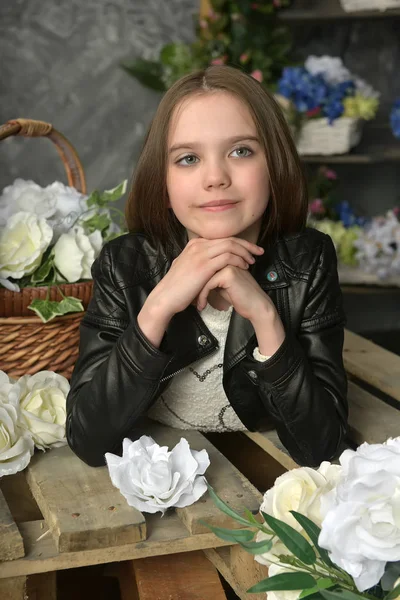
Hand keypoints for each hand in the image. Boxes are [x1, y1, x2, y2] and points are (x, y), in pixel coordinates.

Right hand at [144, 237, 263, 320]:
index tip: (250, 249)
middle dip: (247, 245)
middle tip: (259, 251)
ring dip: (245, 252)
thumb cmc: (178, 288)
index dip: (239, 242)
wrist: (166, 297)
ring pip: (230, 245)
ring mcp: (201, 254)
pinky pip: (227, 257)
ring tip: (252, 261)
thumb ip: (199, 261)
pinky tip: (244, 267)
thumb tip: (212, 264)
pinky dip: (238, 260)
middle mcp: (198, 245)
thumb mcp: (187, 268)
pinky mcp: (204, 265)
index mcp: (195, 244)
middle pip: (229, 239)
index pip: (222, 238)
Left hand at [196, 266, 285, 355]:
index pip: (203, 264)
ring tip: (195, 304)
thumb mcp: (221, 284)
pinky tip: (202, 306)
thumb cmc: (239, 297)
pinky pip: (208, 284)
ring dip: (197, 292)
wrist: (256, 307)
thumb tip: (194, 278)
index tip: (191, 295)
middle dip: (194, 286)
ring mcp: (228, 263)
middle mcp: (227, 256)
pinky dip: (203, 296)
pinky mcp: (228, 273)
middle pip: (201, 269)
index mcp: (225, 257)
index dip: (195, 280)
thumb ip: (210, 276)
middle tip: (190, 300)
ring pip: (203, 276)